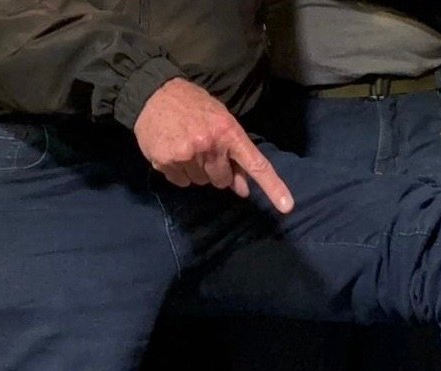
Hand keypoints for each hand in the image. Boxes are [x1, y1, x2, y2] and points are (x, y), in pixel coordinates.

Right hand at [134, 78, 293, 213]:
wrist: (154, 94)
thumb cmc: (193, 106)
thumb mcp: (220, 121)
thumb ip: (234, 155)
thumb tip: (243, 189)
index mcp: (228, 132)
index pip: (255, 164)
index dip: (273, 187)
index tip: (287, 207)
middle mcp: (209, 145)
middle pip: (222, 181)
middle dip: (216, 171)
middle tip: (204, 151)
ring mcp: (186, 155)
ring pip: (201, 183)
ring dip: (197, 171)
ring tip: (186, 147)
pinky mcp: (166, 162)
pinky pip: (181, 183)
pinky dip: (179, 173)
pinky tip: (174, 152)